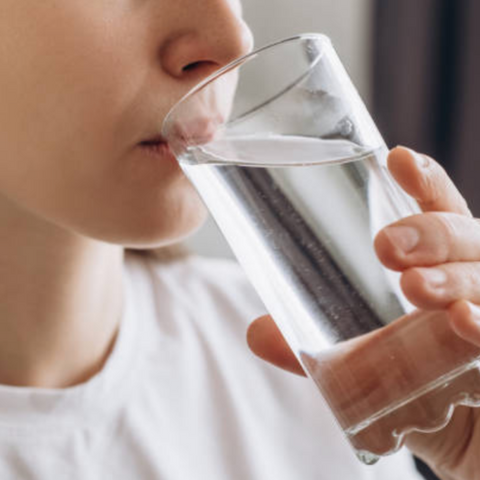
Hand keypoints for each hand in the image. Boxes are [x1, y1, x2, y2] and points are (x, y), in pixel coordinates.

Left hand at [247, 147, 479, 479]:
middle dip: (434, 234)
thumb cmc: (426, 398)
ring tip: (416, 287)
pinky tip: (465, 321)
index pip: (444, 217)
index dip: (425, 185)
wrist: (475, 452)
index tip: (397, 158)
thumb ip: (322, 353)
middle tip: (387, 246)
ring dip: (456, 278)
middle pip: (470, 240)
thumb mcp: (374, 370)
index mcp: (448, 275)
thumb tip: (257, 333)